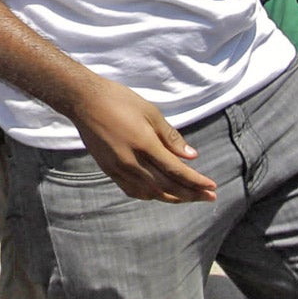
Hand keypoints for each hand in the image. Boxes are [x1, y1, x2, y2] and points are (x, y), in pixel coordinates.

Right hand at [69, 77, 215, 202]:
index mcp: (145, 145)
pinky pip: (133, 190)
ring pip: (151, 193)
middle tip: (209, 197)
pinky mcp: (109, 171)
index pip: (176, 171)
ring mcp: (119, 169)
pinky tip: (160, 194)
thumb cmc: (120, 101)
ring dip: (173, 197)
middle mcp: (132, 162)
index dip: (196, 181)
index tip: (212, 186)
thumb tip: (192, 156)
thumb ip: (171, 137)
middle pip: (167, 186)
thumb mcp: (150, 112)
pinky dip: (150, 196)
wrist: (85, 102)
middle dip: (191, 193)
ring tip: (190, 198)